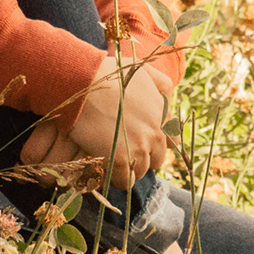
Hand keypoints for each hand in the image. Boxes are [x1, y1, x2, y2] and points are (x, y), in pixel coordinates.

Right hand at [21, 55, 172, 190]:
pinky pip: (124, 182)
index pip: (171, 141)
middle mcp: (155, 133)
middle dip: (141, 156)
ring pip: (140, 172)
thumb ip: (162, 85)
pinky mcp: (120, 160)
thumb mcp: (143, 71)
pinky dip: (116, 178)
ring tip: (111, 156)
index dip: (154, 143)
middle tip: (122, 149)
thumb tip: (169, 101)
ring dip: (128, 168)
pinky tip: (105, 166)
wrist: (82, 83)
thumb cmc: (108, 74)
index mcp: (161, 115)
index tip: (140, 141)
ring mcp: (139, 148)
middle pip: (156, 160)